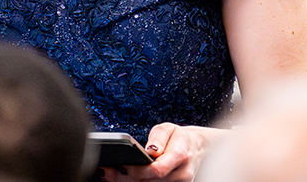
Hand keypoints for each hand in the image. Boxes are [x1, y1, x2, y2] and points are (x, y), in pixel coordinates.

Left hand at [101, 124, 220, 181]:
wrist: (199, 148)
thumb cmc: (181, 137)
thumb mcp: (169, 128)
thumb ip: (158, 137)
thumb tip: (149, 149)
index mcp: (180, 156)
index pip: (157, 170)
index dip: (137, 170)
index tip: (120, 165)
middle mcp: (181, 174)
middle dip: (126, 178)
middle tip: (107, 171)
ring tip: (110, 175)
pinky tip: (123, 179)